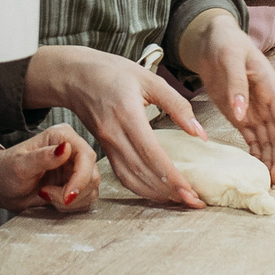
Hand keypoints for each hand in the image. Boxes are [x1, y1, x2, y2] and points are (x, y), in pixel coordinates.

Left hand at [0, 125, 97, 213]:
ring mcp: (75, 169)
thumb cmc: (4, 170)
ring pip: (91, 190)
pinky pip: (85, 199)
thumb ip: (43, 157)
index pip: (86, 156)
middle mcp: (72, 151)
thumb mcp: (20, 164)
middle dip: (73, 192)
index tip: (67, 195)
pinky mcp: (74, 185)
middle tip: (48, 196)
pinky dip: (70, 206)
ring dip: (71, 201)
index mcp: (62, 137)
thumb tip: (65, 148)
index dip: (81, 178)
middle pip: (92, 175)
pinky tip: (51, 199)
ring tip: (47, 196)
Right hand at [24, 44, 208, 205]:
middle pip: (142, 172)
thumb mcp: (149, 79)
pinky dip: (140, 189)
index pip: (151, 154)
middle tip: (194, 203)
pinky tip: (157, 193)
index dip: (172, 176)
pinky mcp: (104, 149)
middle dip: (169, 192)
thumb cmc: (113, 72)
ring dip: (156, 195)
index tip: (191, 191)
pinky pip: (122, 175)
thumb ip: (177, 105)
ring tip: (180, 201)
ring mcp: (107, 145)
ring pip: (131, 179)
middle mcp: (114, 135)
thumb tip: (200, 133)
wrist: (75, 75)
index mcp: (127, 115)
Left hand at [186, 14, 274, 182]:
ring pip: (267, 140)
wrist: (214, 39)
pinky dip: (255, 153)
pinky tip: (255, 169)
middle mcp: (267, 102)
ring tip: (269, 181)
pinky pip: (252, 138)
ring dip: (269, 159)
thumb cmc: (226, 44)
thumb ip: (237, 85)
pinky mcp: (241, 115)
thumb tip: (241, 114)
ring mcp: (255, 110)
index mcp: (270, 87)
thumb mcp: (231, 58)